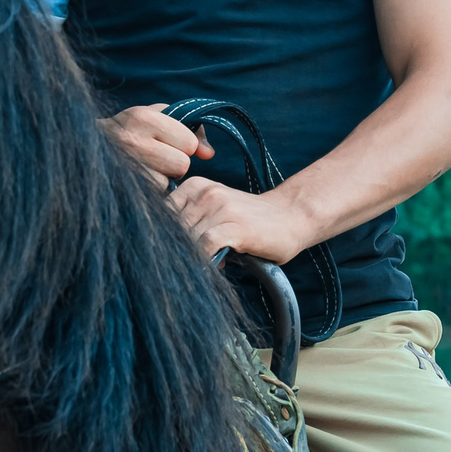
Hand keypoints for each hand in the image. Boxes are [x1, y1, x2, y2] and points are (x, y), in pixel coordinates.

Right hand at [101, 105, 212, 185]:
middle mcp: (132, 141)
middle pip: (181, 165)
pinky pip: (152, 196)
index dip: (184, 144)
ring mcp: (124, 167)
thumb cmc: (130, 128)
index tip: (168, 142)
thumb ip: (192, 129)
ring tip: (144, 166)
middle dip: (175, 163)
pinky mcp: (121, 188)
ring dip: (161, 178)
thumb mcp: (158, 116)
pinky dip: (149, 190)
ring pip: (166, 183)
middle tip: (157, 157)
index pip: (189, 143)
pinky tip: (137, 178)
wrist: (84, 144)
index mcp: (143, 118)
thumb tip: (209, 154)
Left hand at [169, 177, 318, 265]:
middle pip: (170, 228)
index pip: (159, 213)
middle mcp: (205, 193)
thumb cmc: (250, 221)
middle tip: (183, 264)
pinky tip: (216, 265)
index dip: (160, 236)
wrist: (290, 217)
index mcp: (195, 186)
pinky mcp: (234, 226)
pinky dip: (204, 260)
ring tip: (203, 265)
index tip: (166, 252)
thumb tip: (161, 248)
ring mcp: (220, 208)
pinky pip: (205, 246)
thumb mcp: (215, 211)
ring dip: (191, 257)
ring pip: (186, 238)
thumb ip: (190, 221)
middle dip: (174, 249)